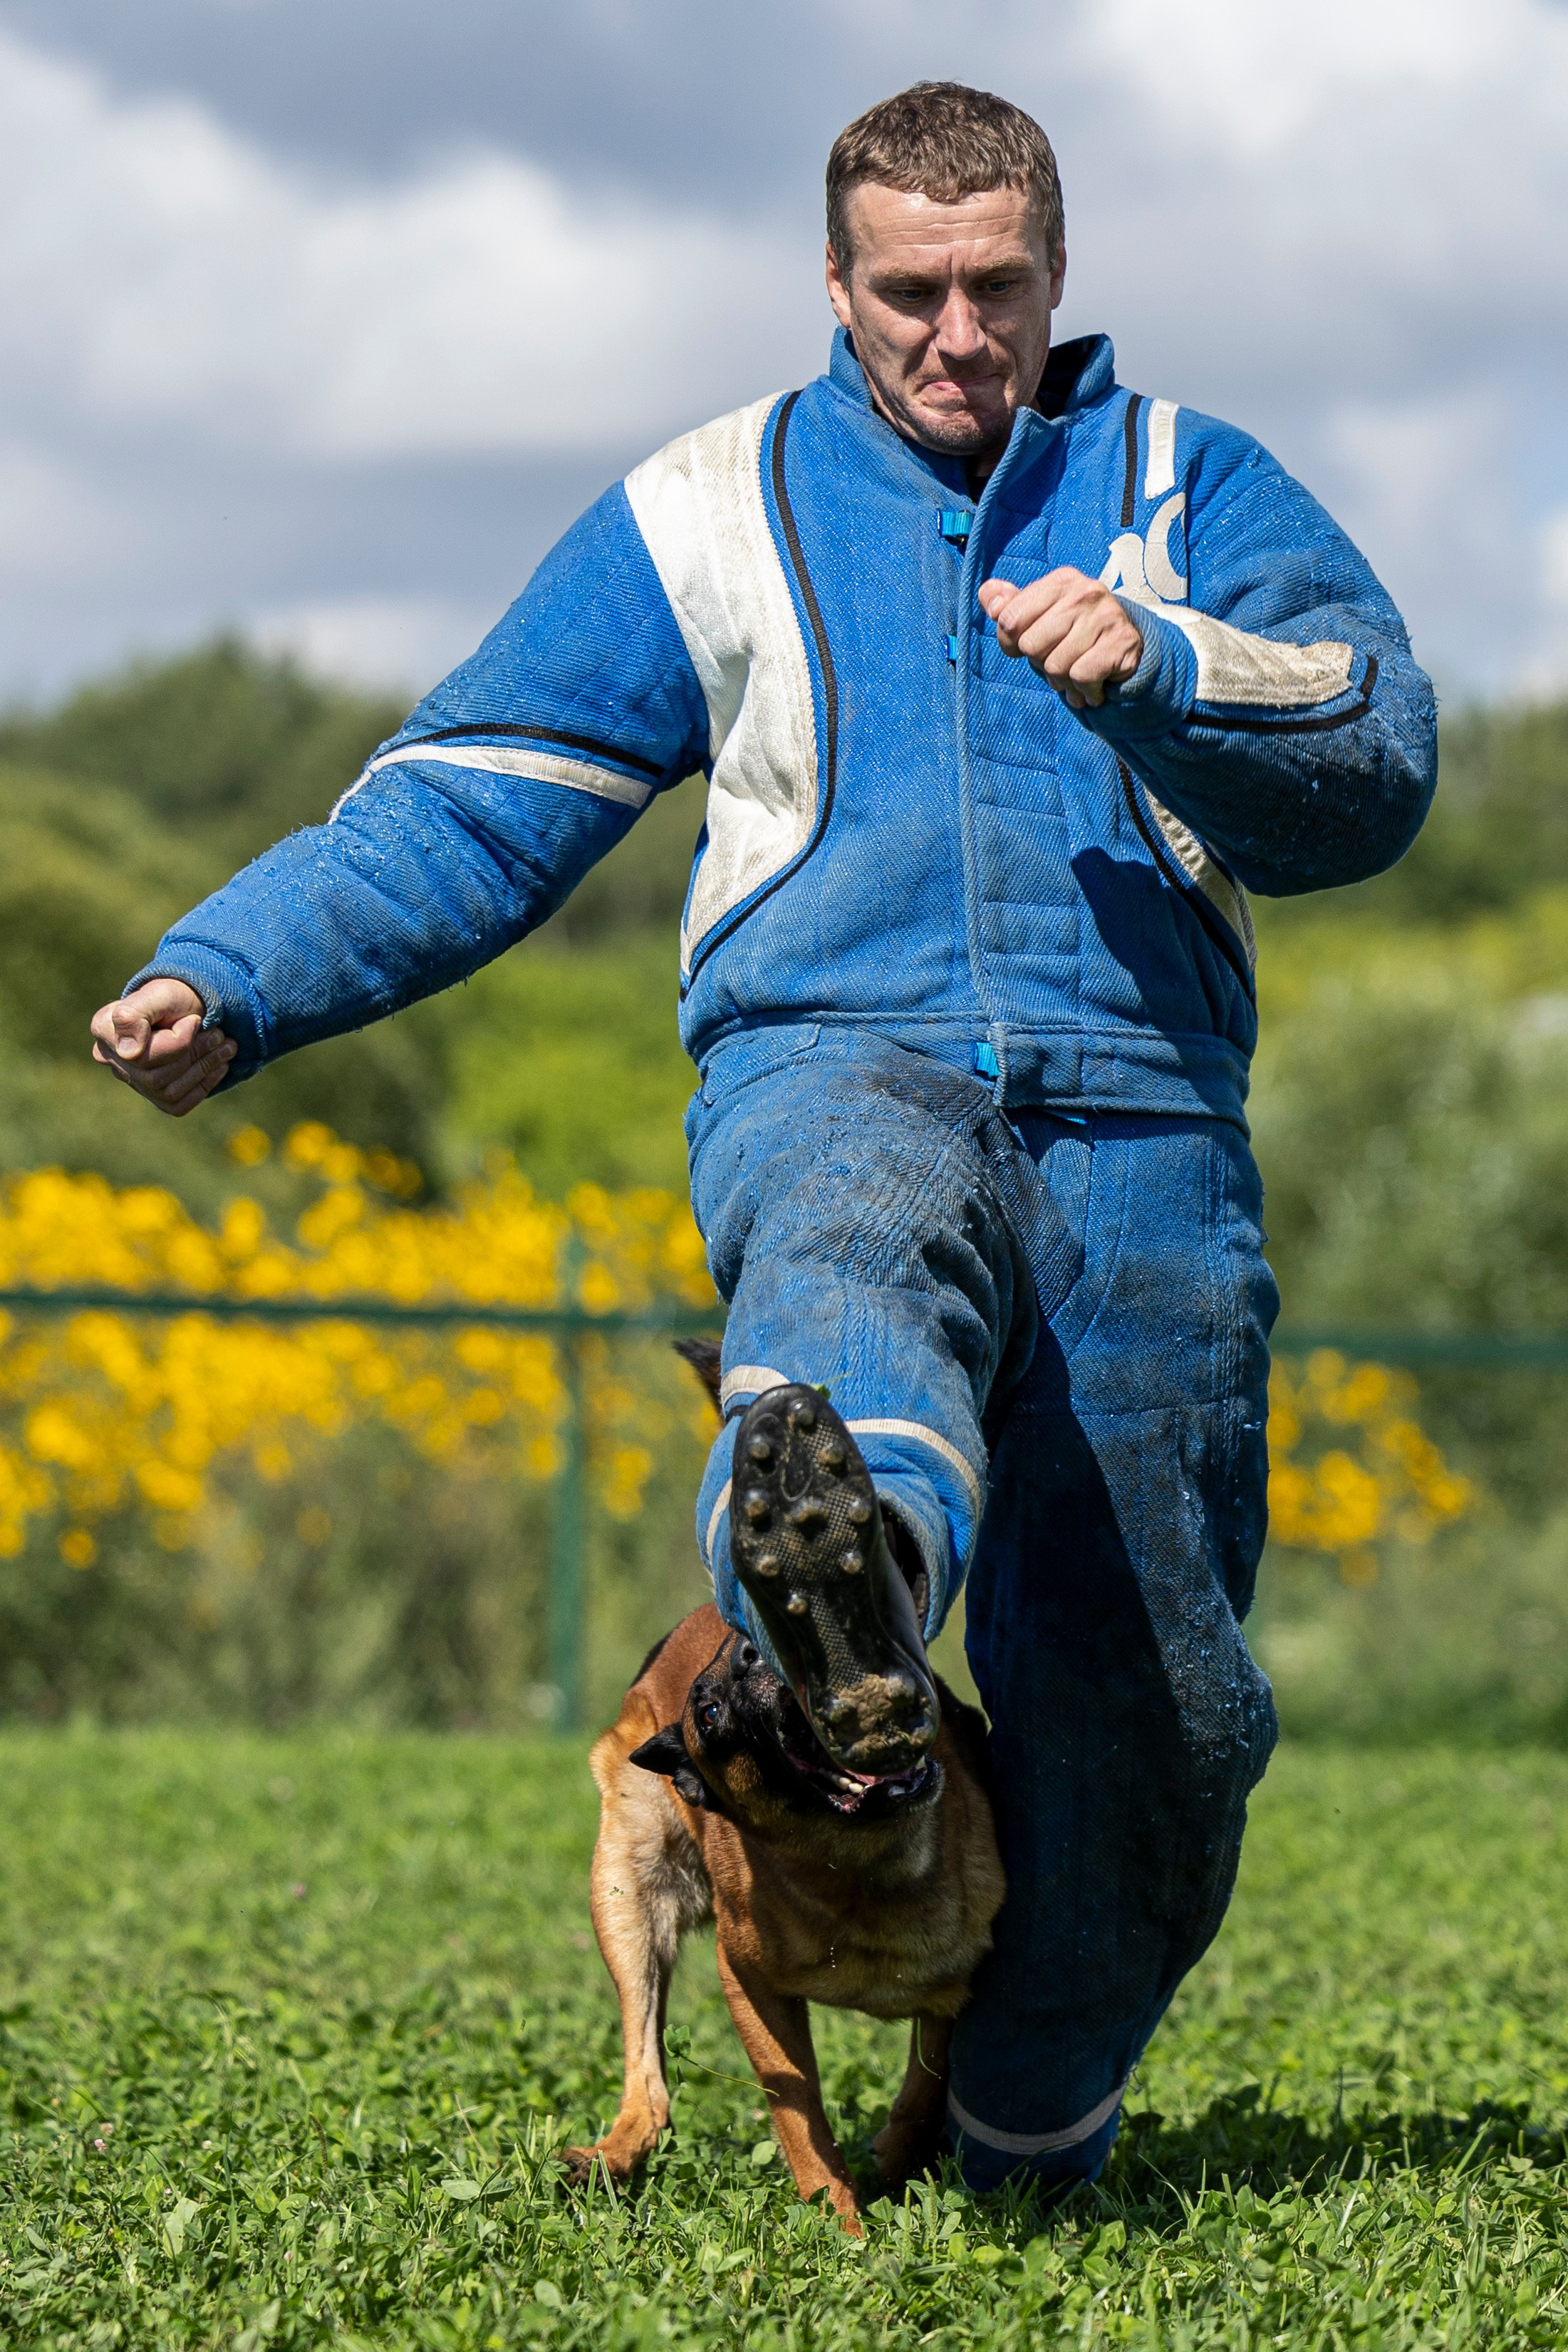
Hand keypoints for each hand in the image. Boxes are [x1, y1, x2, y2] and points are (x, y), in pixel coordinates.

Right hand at [89, 977, 236, 1116]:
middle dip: (196, 1054)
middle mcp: (113, 1058)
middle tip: (221, 1035)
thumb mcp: (159, 994)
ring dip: (204, 1069)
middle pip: (155, 1076)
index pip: (141, 1054)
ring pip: (167, 1092)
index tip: (195, 1020)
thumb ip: (135, 1016)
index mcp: (104, 1029)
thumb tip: (130, 1053)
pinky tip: (219, 1067)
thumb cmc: (175, 996)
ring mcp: (133, 1080)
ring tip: (227, 1047)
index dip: (178, 1039)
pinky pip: (177, 1105)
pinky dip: (203, 1087)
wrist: (192, 1004)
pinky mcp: (155, 1096)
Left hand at [978, 567, 1143, 707]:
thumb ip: (1009, 605)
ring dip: (1063, 681)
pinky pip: (1081, 677)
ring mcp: (1107, 616)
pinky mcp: (1122, 642)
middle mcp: (1085, 592)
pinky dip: (1084, 690)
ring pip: (1056, 666)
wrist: (1125, 648)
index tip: (1028, 645)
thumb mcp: (1039, 616)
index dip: (1011, 643)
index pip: (1010, 620)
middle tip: (1059, 660)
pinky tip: (1093, 684)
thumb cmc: (1073, 634)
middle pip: (1031, 646)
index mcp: (1060, 581)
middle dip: (1040, 663)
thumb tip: (988, 595)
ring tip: (1076, 673)